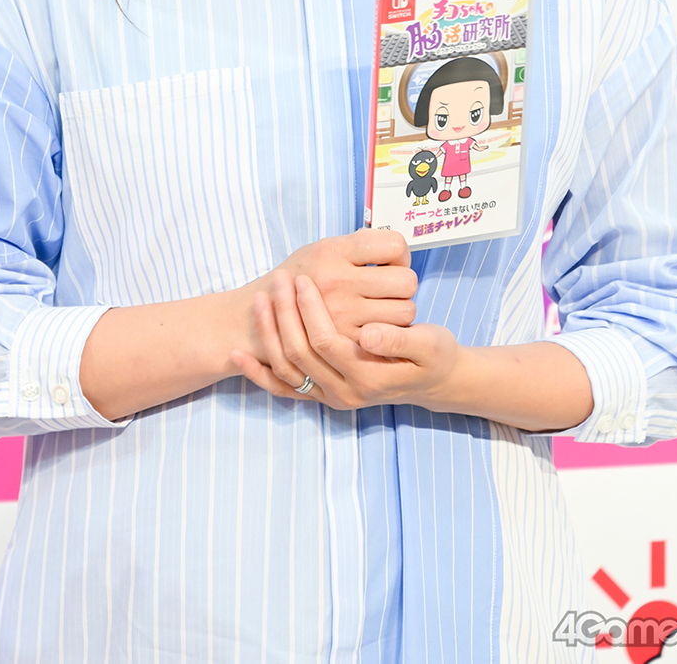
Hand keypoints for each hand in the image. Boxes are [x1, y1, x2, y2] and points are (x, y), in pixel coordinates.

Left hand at [232, 275, 595, 430]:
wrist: (436, 382)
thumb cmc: (434, 356)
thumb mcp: (430, 344)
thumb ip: (399, 340)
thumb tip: (369, 334)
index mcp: (369, 378)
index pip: (327, 341)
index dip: (311, 310)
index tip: (303, 279)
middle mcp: (346, 393)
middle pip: (301, 354)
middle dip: (285, 314)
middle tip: (278, 279)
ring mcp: (332, 398)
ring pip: (287, 370)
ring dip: (269, 336)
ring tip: (259, 299)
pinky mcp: (323, 396)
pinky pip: (284, 389)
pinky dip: (259, 375)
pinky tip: (240, 356)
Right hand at [251, 228, 416, 355]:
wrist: (253, 319)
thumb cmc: (297, 278)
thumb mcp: (321, 249)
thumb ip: (356, 246)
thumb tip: (397, 247)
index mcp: (333, 252)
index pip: (394, 245)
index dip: (400, 253)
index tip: (390, 261)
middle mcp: (338, 281)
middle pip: (405, 281)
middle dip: (404, 284)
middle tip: (391, 288)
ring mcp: (342, 316)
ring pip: (403, 313)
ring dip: (401, 312)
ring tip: (384, 309)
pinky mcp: (343, 345)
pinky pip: (388, 337)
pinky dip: (391, 334)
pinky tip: (379, 329)